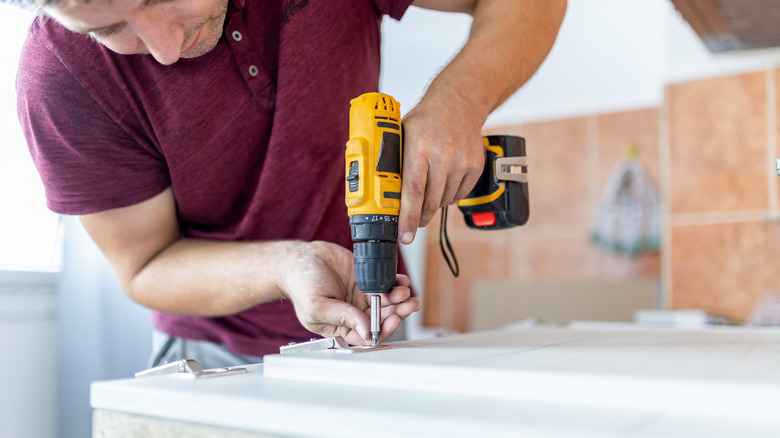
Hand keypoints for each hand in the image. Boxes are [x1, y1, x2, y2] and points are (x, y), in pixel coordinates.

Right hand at [282, 241, 420, 344]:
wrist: (301, 258)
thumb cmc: (301, 284)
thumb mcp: (317, 305)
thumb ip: (342, 316)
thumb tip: (366, 329)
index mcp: (341, 326)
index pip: (367, 335)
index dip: (383, 329)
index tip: (393, 320)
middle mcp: (354, 314)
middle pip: (382, 319)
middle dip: (397, 313)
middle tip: (408, 305)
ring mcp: (361, 296)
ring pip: (387, 302)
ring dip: (399, 299)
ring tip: (405, 291)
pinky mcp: (366, 280)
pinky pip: (385, 284)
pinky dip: (396, 283)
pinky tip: (402, 281)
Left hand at [398, 92, 485, 243]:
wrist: (459, 103)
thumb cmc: (425, 120)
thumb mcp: (402, 133)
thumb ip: (392, 160)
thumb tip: (378, 191)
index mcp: (419, 147)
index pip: (412, 191)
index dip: (407, 217)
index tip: (404, 235)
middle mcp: (442, 154)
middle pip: (430, 201)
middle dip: (419, 218)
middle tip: (411, 224)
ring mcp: (462, 160)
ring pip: (444, 200)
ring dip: (434, 203)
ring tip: (429, 187)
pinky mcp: (475, 166)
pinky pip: (459, 195)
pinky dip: (449, 195)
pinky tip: (444, 180)